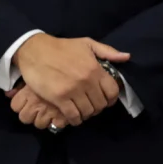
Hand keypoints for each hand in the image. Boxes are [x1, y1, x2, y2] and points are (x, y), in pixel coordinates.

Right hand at [12, 34, 126, 125]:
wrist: (35, 51)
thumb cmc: (62, 47)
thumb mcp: (87, 44)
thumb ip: (107, 51)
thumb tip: (126, 57)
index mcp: (96, 69)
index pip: (112, 91)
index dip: (111, 99)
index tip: (106, 100)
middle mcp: (87, 81)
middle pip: (101, 104)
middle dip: (98, 107)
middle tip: (92, 105)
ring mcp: (73, 91)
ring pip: (88, 111)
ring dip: (87, 114)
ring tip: (83, 110)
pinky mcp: (59, 98)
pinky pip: (73, 115)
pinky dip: (75, 119)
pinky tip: (74, 117)